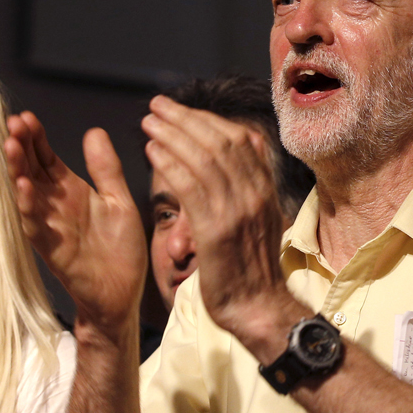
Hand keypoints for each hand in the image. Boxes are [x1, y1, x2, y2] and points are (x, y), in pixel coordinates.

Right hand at [5, 112, 146, 339]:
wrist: (122, 293)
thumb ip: (106, 169)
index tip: (26, 116)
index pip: (47, 158)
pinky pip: (35, 226)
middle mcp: (56, 206)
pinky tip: (25, 187)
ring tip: (11, 146)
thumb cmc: (119, 250)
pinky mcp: (53, 250)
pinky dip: (28, 207)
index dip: (36, 138)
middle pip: (32, 170)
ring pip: (27, 194)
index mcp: (71, 191)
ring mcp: (51, 227)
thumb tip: (94, 131)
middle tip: (14, 121)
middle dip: (22, 146)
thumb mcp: (118, 200)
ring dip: (18, 171)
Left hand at [141, 96, 300, 351]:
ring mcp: (237, 211)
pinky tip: (152, 153)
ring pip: (203, 159)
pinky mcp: (216, 231)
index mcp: (265, 187)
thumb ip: (252, 181)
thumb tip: (246, 143)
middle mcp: (254, 193)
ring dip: (172, 136)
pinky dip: (171, 165)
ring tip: (148, 124)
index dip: (205, 119)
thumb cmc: (252, 265)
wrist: (258, 307)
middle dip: (184, 118)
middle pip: (218, 141)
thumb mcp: (261, 215)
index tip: (179, 109)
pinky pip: (191, 188)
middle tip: (156, 106)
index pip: (237, 138)